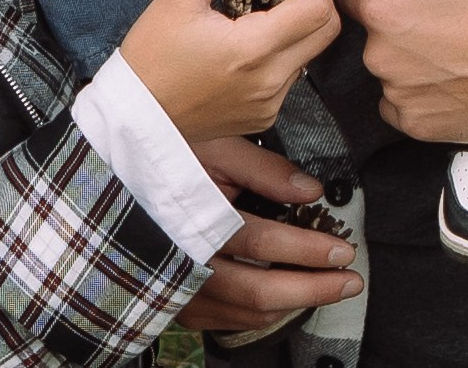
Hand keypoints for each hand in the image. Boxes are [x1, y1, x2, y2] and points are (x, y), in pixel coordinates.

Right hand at [119, 0, 341, 140]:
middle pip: (326, 33)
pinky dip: (282, 54)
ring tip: (265, 11)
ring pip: (309, 55)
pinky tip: (251, 44)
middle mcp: (269, 81)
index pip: (317, 10)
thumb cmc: (152, 54)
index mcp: (252, 49)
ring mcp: (269, 103)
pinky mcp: (263, 117)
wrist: (137, 114)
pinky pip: (289, 78)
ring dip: (299, 27)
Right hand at [177, 138, 359, 332]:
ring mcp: (181, 290)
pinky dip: (266, 311)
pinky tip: (287, 297)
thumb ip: (263, 169)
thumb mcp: (213, 146)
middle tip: (350, 279)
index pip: (262, 244)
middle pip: (260, 291)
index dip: (308, 250)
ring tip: (328, 287)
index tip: (342, 250)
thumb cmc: (165, 157)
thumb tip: (311, 190)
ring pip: (249, 312)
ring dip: (295, 303)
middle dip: (314, 289)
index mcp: (194, 221)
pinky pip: (232, 320)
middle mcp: (185, 264)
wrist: (117, 183)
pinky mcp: (180, 304)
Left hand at [333, 0, 467, 142]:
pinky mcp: (422, 128)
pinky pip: (401, 107)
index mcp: (384, 10)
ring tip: (458, 47)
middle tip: (447, 16)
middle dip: (397, 22)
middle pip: (372, 32)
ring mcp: (402, 97)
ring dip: (408, 59)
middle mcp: (382, 58)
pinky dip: (420, 95)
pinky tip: (456, 78)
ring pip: (388, 69)